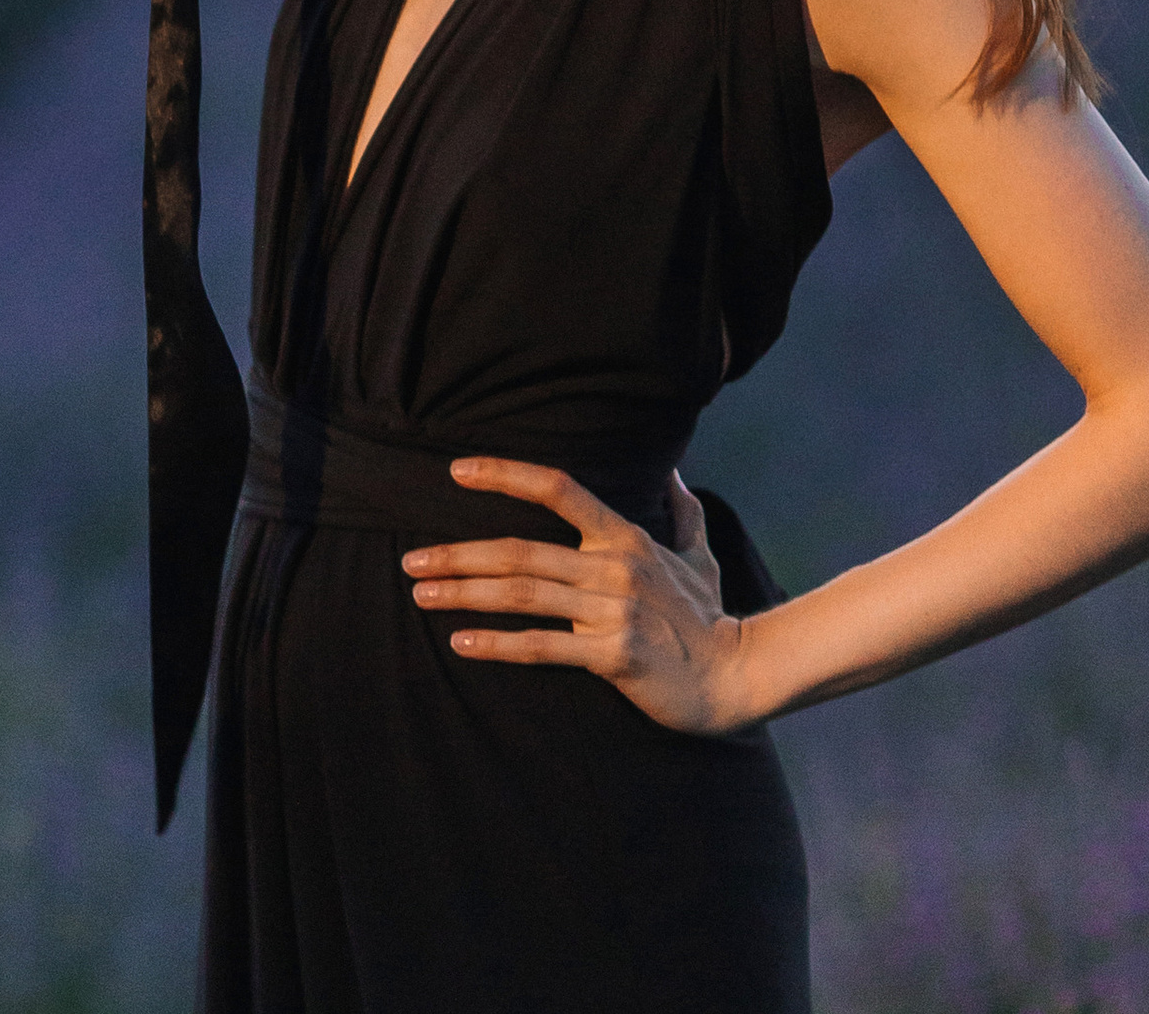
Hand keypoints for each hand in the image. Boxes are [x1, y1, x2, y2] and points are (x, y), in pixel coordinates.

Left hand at [403, 461, 757, 734]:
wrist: (736, 677)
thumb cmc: (708, 616)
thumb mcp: (697, 554)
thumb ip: (681, 512)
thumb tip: (672, 472)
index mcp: (623, 536)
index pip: (557, 488)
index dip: (505, 474)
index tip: (456, 471)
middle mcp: (613, 567)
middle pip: (519, 551)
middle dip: (458, 555)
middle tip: (411, 561)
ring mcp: (612, 612)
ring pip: (522, 594)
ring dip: (464, 595)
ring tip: (421, 595)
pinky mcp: (612, 656)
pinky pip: (542, 647)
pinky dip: (498, 645)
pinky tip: (463, 644)